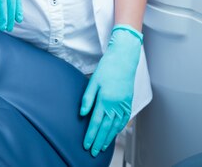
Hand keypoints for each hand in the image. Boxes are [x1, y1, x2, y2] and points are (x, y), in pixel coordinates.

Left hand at [80, 25, 141, 156]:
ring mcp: (124, 104)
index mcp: (105, 99)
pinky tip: (114, 133)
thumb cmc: (107, 67)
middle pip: (106, 128)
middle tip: (93, 151)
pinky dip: (119, 129)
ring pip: (115, 126)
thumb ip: (87, 98)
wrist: (124, 59)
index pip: (96, 122)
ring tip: (102, 147)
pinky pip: (124, 119)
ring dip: (108, 138)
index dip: (90, 135)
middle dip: (99, 141)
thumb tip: (82, 114)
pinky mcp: (128, 102)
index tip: (86, 145)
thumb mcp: (94, 81)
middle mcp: (116, 104)